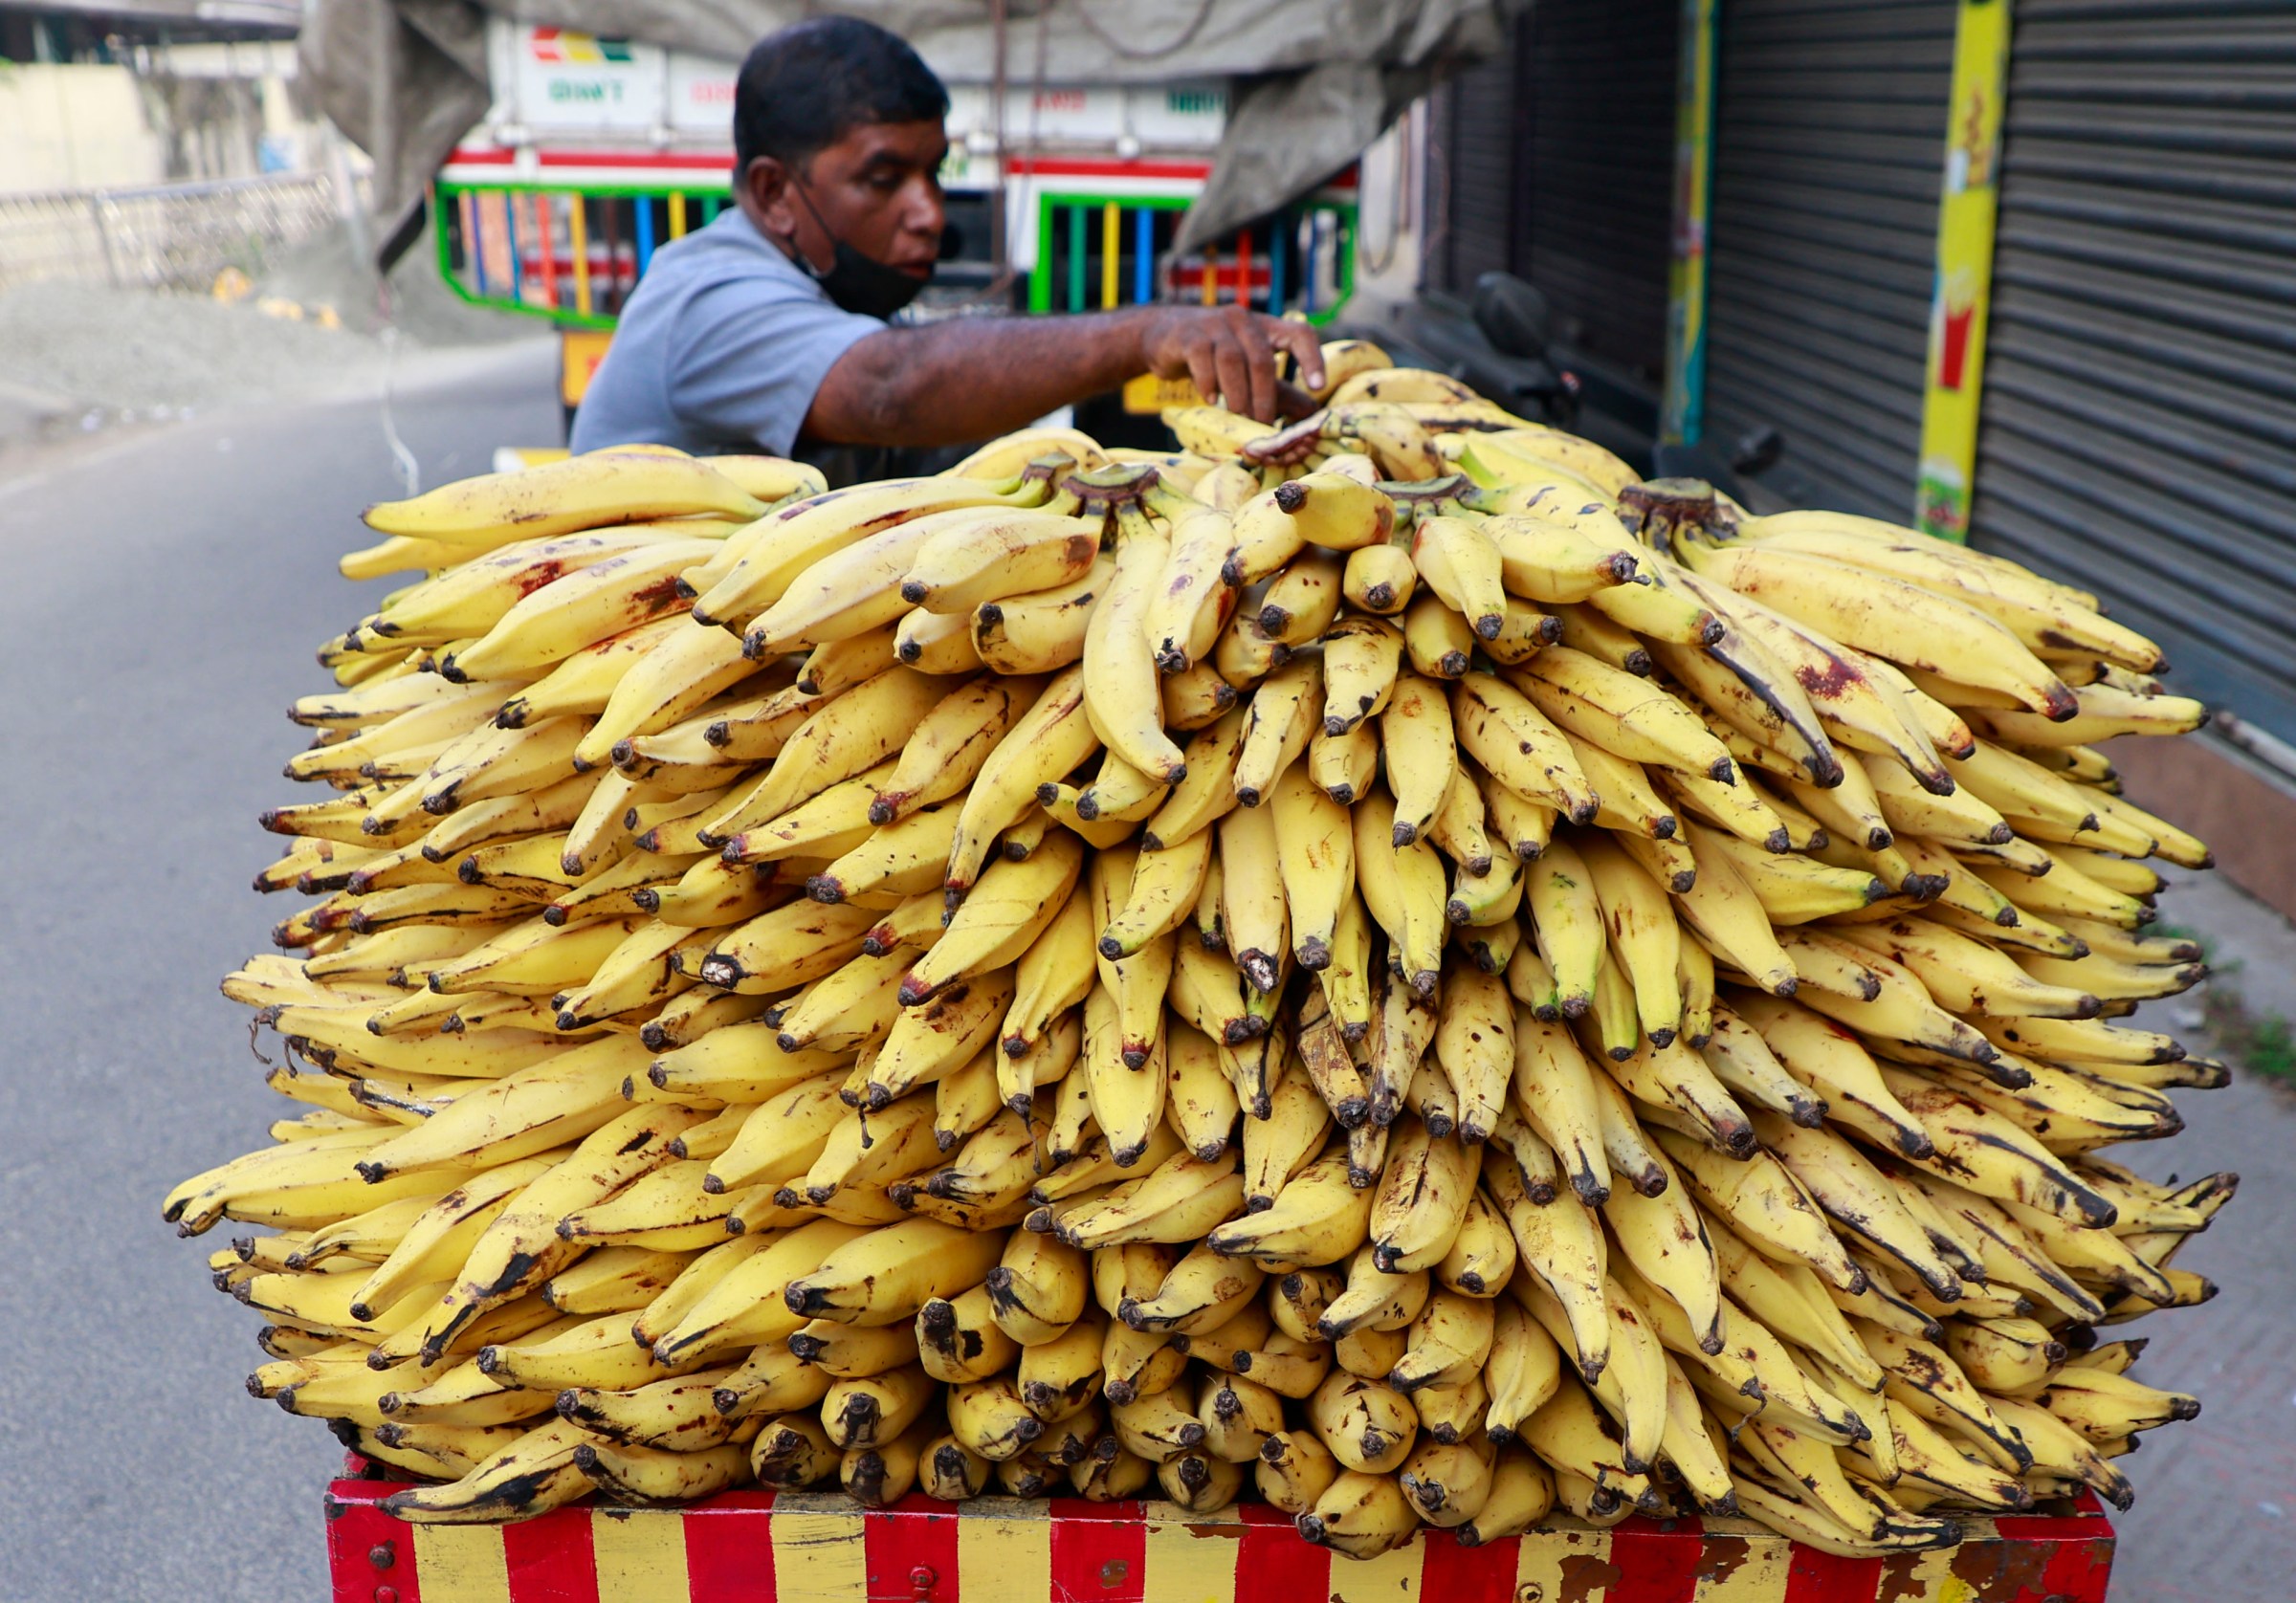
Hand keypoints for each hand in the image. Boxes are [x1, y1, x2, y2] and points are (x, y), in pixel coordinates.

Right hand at [1138, 305, 1328, 423]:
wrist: (1162, 337)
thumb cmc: (1213, 357)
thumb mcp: (1248, 372)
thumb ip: (1280, 390)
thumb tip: (1312, 412)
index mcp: (1265, 327)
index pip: (1299, 333)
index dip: (1312, 358)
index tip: (1318, 386)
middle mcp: (1243, 320)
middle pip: (1262, 358)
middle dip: (1264, 396)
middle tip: (1263, 425)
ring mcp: (1214, 323)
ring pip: (1233, 359)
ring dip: (1238, 394)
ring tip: (1238, 417)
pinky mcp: (1188, 334)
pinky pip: (1202, 358)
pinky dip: (1209, 382)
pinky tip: (1212, 399)